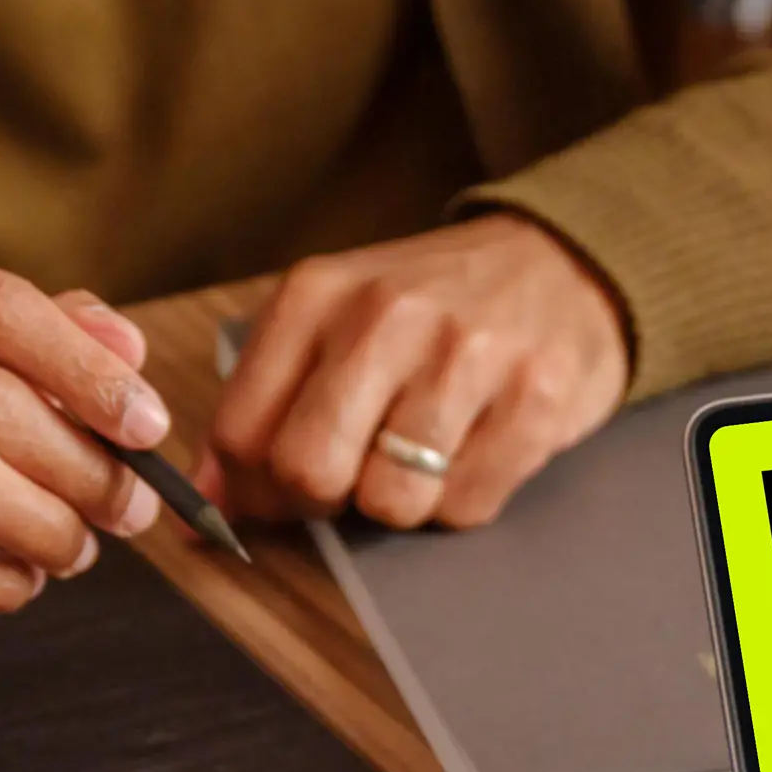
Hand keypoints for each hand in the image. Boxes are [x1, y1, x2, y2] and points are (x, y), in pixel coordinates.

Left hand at [205, 213, 631, 530]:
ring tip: (424, 459)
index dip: (252, 489)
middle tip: (356, 479)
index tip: (279, 493)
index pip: (241, 432)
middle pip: (308, 471)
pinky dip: (464, 502)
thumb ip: (264, 401)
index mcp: (318, 295)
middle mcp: (386, 317)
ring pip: (391, 502)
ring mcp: (465, 356)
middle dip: (326, 501)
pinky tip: (476, 451)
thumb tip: (207, 502)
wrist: (564, 264)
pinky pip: (467, 507)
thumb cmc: (437, 307)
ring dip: (403, 504)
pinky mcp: (534, 399)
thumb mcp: (336, 320)